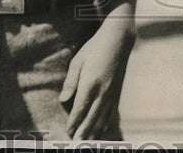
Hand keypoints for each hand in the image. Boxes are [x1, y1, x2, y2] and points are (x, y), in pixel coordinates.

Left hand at [60, 13, 135, 139]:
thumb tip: (63, 100)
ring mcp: (112, 91)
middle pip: (92, 116)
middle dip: (84, 131)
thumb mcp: (78, 60)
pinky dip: (106, 121)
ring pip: (103, 116)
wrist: (119, 40)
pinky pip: (112, 110)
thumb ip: (70, 82)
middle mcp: (102, 90)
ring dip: (95, 130)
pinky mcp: (117, 90)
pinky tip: (103, 128)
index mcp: (90, 82)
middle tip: (77, 143)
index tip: (68, 131)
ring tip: (89, 141)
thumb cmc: (95, 47)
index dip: (74, 121)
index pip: (80, 108)